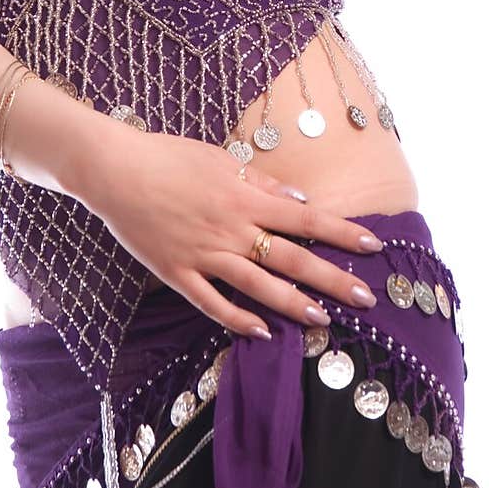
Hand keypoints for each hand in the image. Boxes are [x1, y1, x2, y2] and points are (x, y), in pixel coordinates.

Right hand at [77, 123, 382, 340]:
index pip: (305, 218)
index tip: (374, 246)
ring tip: (322, 320)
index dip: (341, 232)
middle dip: (331, 279)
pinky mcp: (176, 272)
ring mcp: (203, 253)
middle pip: (290, 257)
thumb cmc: (168, 156)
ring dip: (291, 303)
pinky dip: (236, 318)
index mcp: (244, 197)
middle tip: (366, 298)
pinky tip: (260, 332)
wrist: (114, 169)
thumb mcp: (219, 159)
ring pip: (256, 285)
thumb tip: (298, 200)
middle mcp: (230, 228)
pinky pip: (210, 301)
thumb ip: (259, 183)